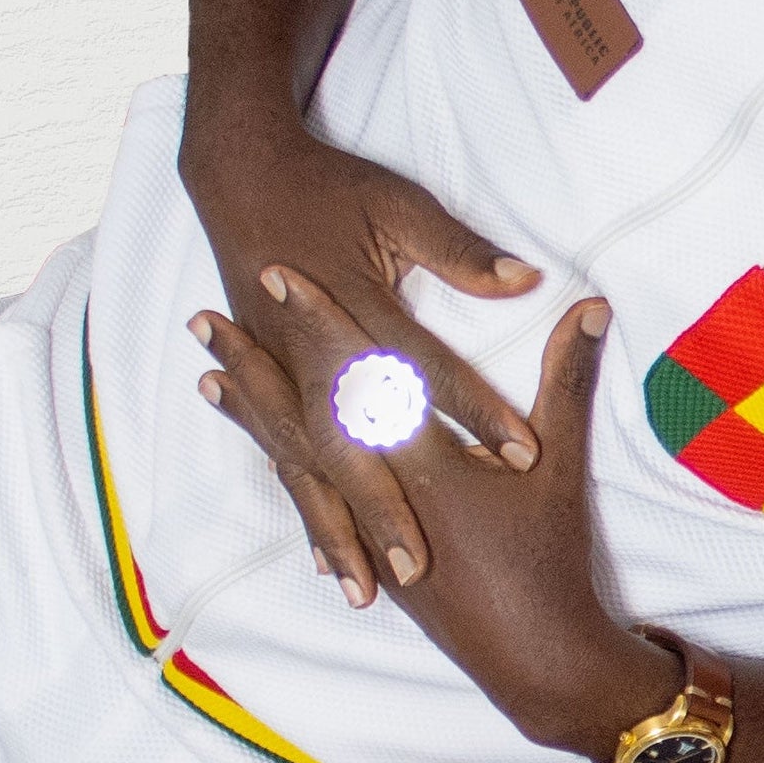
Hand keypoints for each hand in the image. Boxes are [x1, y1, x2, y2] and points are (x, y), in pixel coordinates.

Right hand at [181, 108, 548, 591]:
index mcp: (353, 305)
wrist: (238, 172)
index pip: (423, 367)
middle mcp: (313, 350)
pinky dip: (309, 512)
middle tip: (418, 569)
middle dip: (382, 510)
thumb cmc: (329, 185)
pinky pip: (287, 463)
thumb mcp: (399, 205)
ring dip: (338, 528)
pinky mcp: (270, 385)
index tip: (523, 453)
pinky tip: (330, 563)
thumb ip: (458, 250)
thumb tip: (524, 279)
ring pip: (312, 468)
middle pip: (353, 442)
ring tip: (365, 589)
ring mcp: (283, 372)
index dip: (474, 407)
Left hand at [196, 271, 678, 758]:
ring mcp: (365, 529)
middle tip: (202, 321)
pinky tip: (260, 449)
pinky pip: (312, 505)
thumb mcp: (564, 465)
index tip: (278, 274)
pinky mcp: (367, 555)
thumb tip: (590, 306)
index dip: (318, 318)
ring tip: (207, 377)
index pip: (357, 369)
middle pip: (302, 413)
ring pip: (295, 460)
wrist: (536, 659)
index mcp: (422, 459)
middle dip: (253, 365)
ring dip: (252, 417)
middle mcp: (380, 491)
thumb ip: (568, 379)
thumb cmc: (548, 564)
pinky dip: (282, 469)